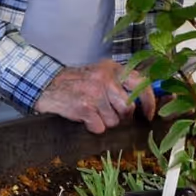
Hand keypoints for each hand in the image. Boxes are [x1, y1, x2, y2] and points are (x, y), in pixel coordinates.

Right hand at [34, 59, 155, 132]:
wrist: (46, 85)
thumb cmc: (77, 83)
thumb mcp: (100, 74)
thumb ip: (121, 83)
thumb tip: (143, 102)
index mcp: (113, 68)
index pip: (141, 83)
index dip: (149, 102)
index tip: (149, 115)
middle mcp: (105, 78)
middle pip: (128, 108)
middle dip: (120, 116)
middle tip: (108, 112)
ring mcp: (94, 92)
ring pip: (114, 120)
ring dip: (104, 121)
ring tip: (92, 111)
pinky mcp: (84, 107)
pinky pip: (99, 127)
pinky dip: (92, 126)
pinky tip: (84, 117)